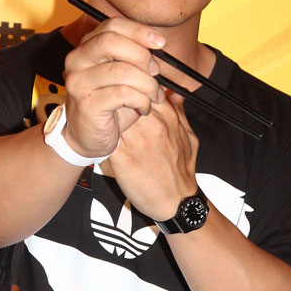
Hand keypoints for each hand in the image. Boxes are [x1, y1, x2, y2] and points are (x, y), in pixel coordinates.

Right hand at [62, 17, 165, 158]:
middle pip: (111, 41)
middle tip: (156, 72)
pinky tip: (143, 108)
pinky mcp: (86, 103)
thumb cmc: (109, 105)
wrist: (87, 137)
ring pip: (122, 71)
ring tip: (153, 96)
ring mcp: (79, 82)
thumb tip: (159, 47)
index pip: (112, 26)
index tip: (160, 43)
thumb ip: (135, 58)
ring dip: (147, 84)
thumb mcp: (124, 76)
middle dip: (142, 55)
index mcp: (86, 47)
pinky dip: (141, 100)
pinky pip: (123, 94)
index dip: (139, 31)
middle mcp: (77, 60)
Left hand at [109, 91, 198, 220]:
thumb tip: (174, 93)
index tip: (124, 92)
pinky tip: (101, 138)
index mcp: (168, 117)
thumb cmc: (182, 171)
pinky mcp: (122, 158)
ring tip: (102, 119)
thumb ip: (180, 113)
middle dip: (115, 98)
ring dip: (106, 115)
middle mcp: (152, 125)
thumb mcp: (189, 137)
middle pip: (125, 97)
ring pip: (113, 114)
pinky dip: (102, 135)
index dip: (131, 88)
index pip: (143, 88)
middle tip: (107, 103)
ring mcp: (136, 141)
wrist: (177, 202)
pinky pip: (107, 137)